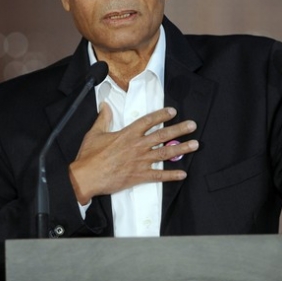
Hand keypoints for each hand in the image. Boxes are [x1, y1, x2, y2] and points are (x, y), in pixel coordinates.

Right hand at [69, 103, 197, 203]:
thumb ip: (103, 118)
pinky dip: (171, 175)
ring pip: (165, 153)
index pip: (148, 121)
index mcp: (127, 134)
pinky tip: (183, 174)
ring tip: (195, 145)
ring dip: (182, 149)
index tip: (172, 111)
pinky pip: (159, 176)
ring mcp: (140, 161)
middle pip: (162, 135)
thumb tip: (105, 105)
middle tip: (193, 125)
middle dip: (179, 129)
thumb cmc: (89, 156)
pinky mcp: (139, 176)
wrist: (87, 177)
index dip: (161, 115)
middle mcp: (137, 146)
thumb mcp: (95, 133)